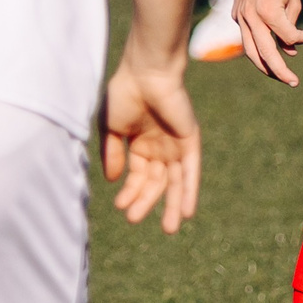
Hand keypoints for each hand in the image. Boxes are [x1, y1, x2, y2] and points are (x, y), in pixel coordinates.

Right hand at [99, 64, 199, 233]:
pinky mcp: (190, 141)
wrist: (145, 73)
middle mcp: (159, 147)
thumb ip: (112, 154)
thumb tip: (113, 181)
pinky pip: (191, 171)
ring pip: (175, 182)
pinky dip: (190, 191)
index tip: (121, 206)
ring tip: (170, 229)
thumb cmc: (124, 94)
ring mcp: (175, 145)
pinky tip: (187, 211)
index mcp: (140, 143)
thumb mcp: (111, 128)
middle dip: (146, 202)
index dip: (130, 192)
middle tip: (135, 220)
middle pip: (156, 182)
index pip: (137, 175)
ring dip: (173, 205)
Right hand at [233, 0, 302, 85]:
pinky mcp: (236, 15)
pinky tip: (269, 51)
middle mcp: (250, 17)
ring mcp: (240, 17)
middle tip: (293, 82)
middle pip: (265, 53)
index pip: (288, 38)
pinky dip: (258, 46)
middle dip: (280, 71)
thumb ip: (292, 26)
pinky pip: (247, 37)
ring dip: (265, 66)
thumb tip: (290, 51)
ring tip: (278, 75)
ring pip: (250, 51)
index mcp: (268, 10)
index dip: (302, 39)